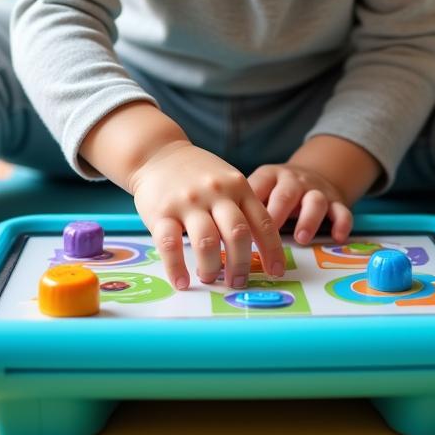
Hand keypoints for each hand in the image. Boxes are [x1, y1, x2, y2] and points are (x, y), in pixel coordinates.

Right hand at [128, 141, 285, 290]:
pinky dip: (177, 268)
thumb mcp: (228, 180)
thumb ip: (243, 206)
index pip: (263, 222)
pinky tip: (182, 282)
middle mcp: (216, 193)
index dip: (272, 251)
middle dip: (241, 265)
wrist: (158, 153)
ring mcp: (188, 202)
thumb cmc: (197, 173)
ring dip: (211, 268)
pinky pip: (170, 245)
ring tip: (210, 278)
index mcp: (238, 186)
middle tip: (238, 281)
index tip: (276, 271)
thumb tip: (260, 247)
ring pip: (207, 243)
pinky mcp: (161, 212)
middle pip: (238, 235)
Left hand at [247, 162, 353, 245]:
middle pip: (286, 193)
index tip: (238, 226)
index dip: (249, 205)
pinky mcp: (336, 201)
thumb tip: (208, 234)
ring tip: (300, 238)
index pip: (258, 186)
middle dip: (278, 214)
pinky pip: (342, 211)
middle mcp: (294, 181)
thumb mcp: (257, 189)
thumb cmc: (274, 190)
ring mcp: (316, 190)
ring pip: (315, 200)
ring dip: (308, 218)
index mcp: (270, 176)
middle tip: (266, 235)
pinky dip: (342, 223)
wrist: (309, 175)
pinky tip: (337, 237)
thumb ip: (239, 206)